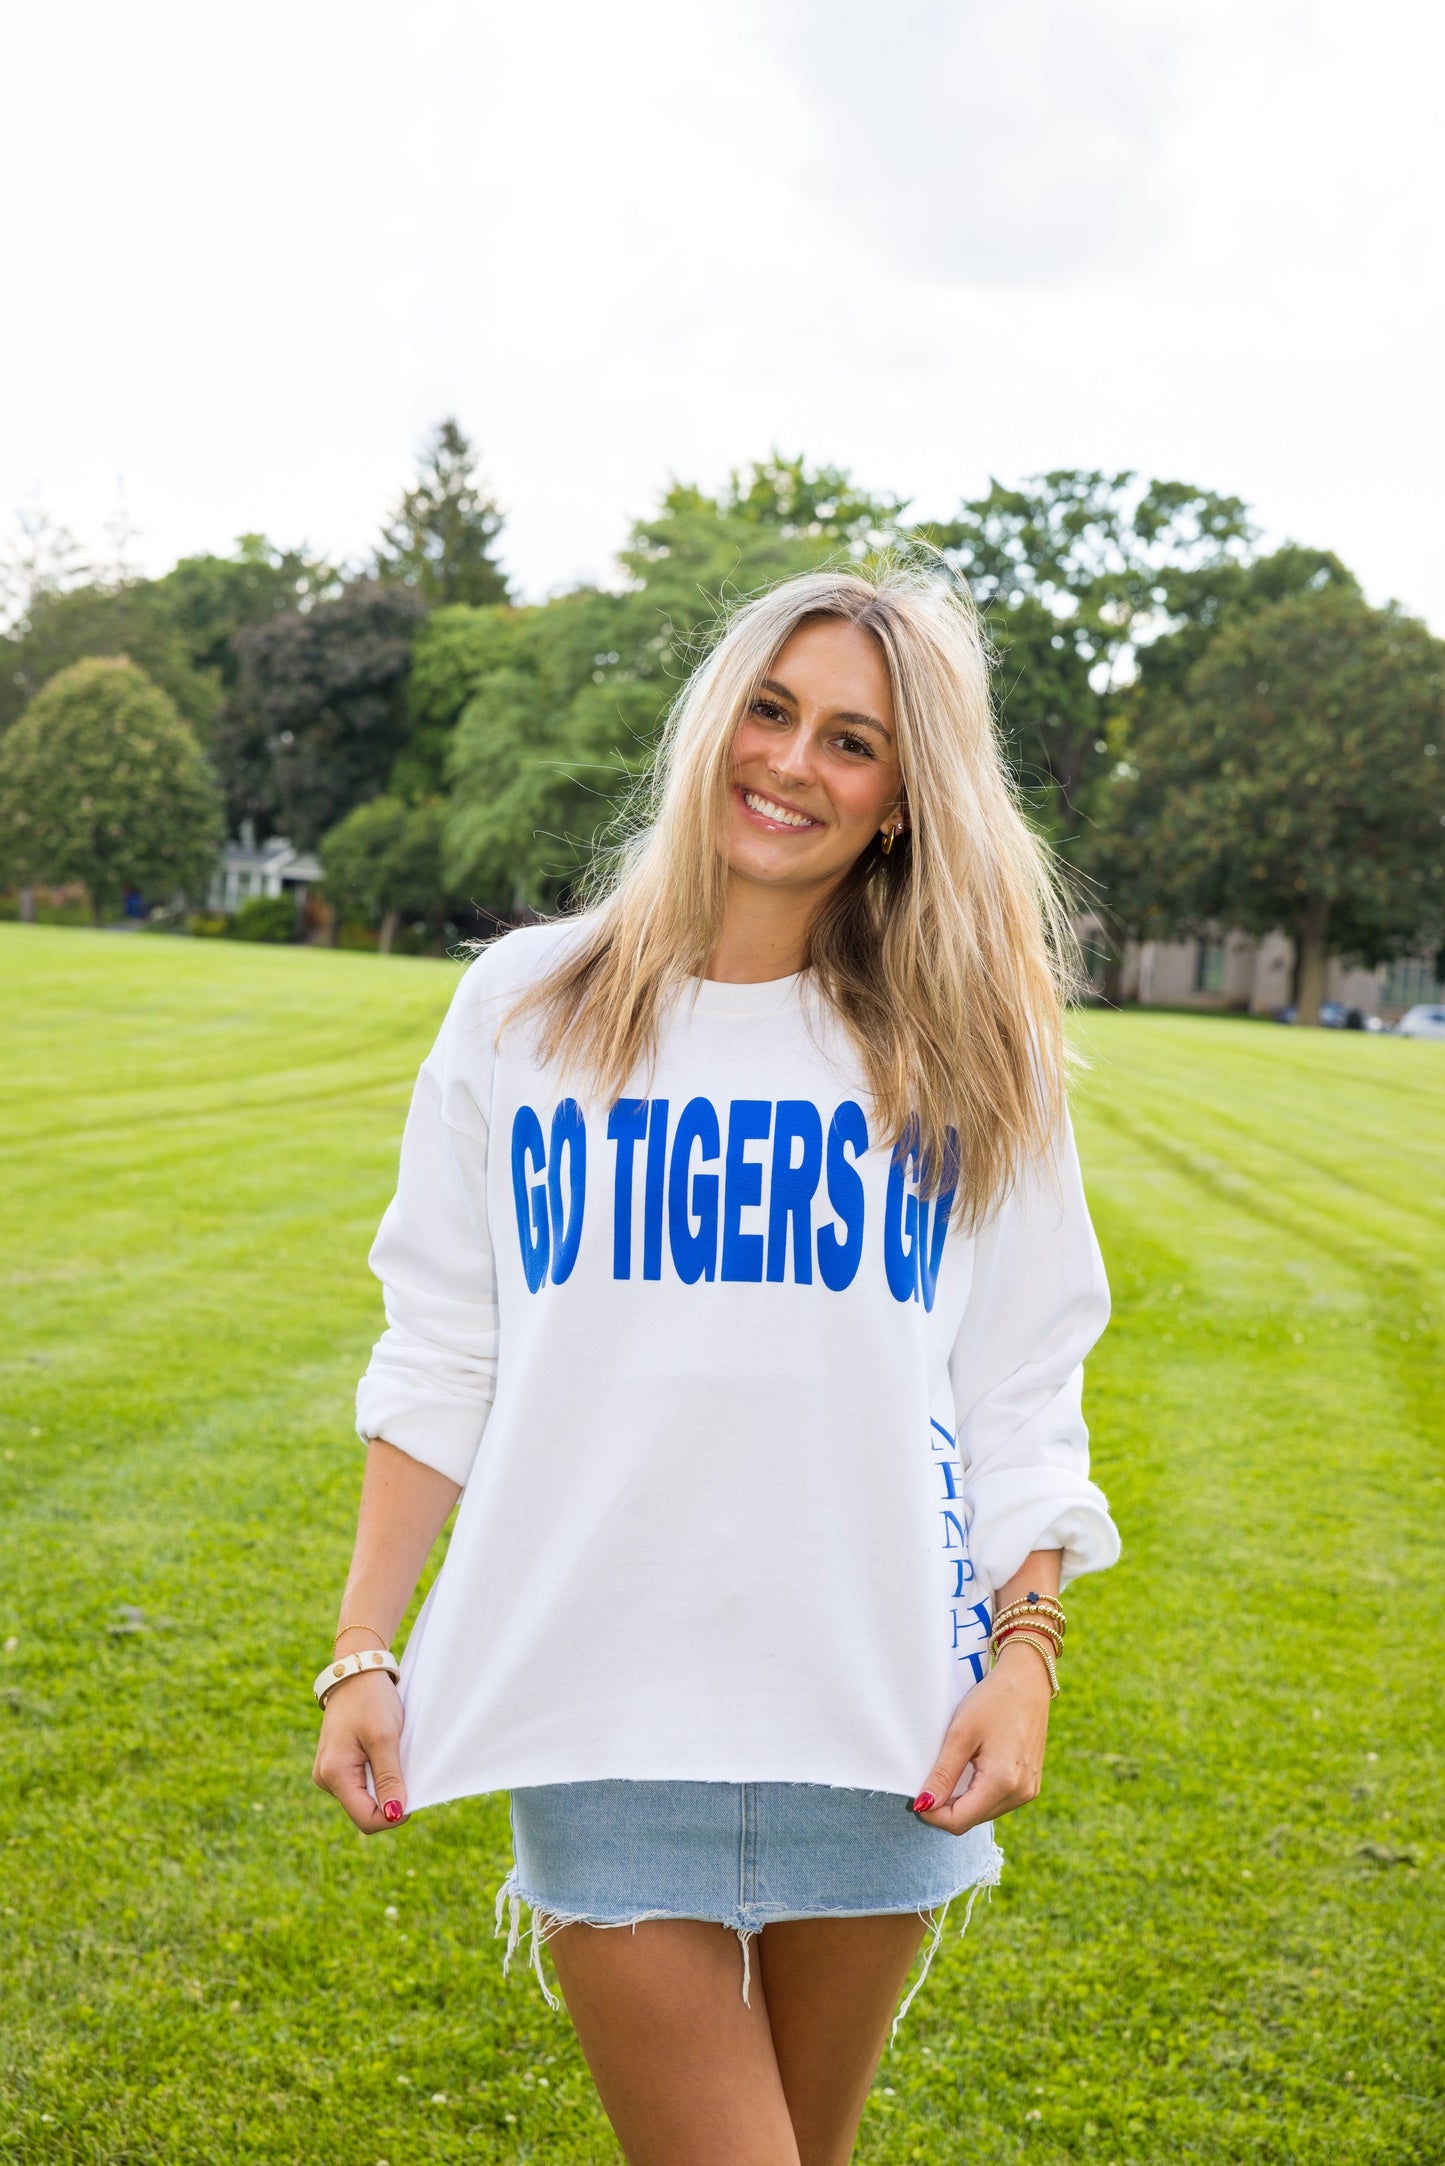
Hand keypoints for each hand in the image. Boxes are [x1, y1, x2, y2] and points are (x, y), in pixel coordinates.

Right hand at [311, 1669, 406, 1832]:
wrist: (357, 1672)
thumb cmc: (370, 1700)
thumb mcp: (384, 1738)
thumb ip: (388, 1778)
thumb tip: (394, 1814)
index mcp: (333, 1774)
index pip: (366, 1819)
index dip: (393, 1815)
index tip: (412, 1793)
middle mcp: (325, 1779)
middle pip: (365, 1811)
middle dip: (388, 1798)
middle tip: (402, 1765)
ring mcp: (329, 1773)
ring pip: (364, 1799)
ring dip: (383, 1785)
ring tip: (390, 1754)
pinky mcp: (337, 1766)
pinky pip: (361, 1784)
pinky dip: (377, 1775)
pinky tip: (383, 1754)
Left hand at [911, 1641, 1052, 1835]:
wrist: (1028, 1680)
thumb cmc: (993, 1701)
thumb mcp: (960, 1734)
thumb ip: (943, 1774)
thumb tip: (924, 1806)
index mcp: (1003, 1782)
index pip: (959, 1821)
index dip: (933, 1814)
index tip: (917, 1797)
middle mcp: (1020, 1793)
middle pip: (971, 1820)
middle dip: (946, 1807)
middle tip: (931, 1778)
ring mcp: (1028, 1791)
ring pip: (983, 1813)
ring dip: (963, 1801)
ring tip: (953, 1770)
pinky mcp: (1031, 1785)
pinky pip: (998, 1802)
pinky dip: (979, 1794)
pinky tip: (972, 1769)